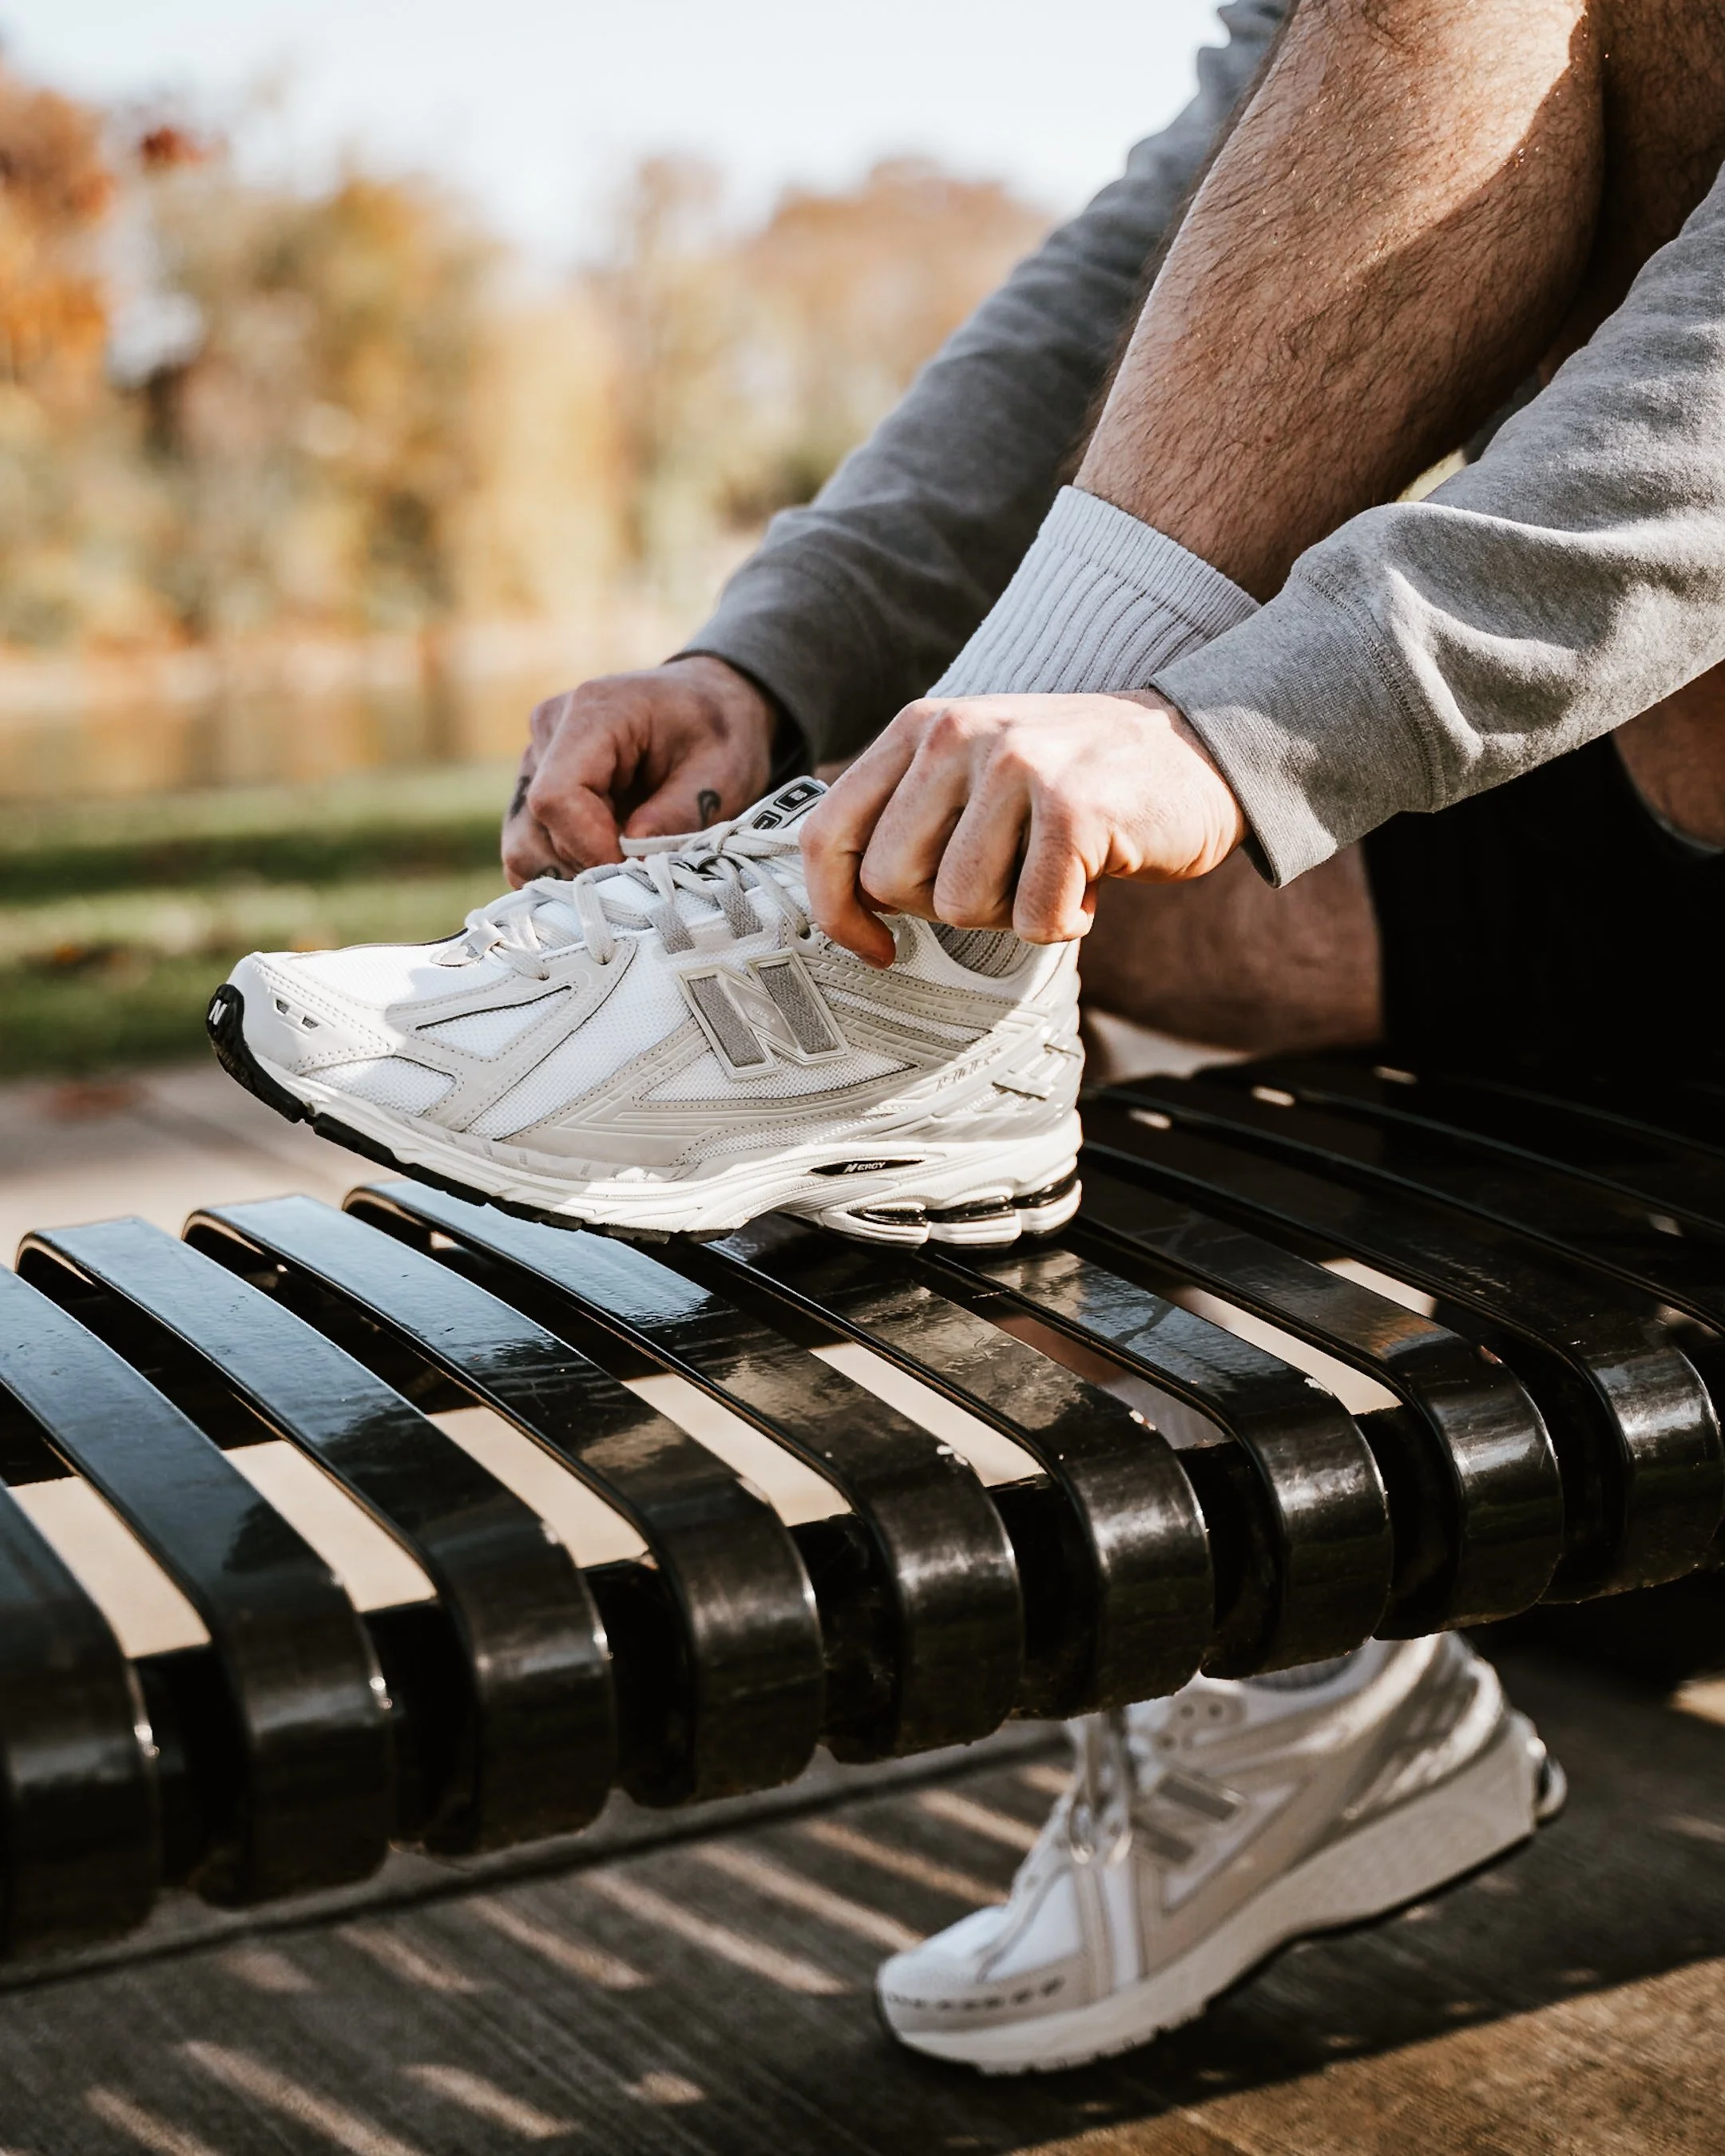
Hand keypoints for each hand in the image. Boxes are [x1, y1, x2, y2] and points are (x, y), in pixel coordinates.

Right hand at [502, 655, 777, 884]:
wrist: (707, 702)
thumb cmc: (719, 731)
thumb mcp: (723, 772)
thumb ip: (679, 814)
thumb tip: (631, 855)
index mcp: (595, 713)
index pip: (557, 797)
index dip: (590, 848)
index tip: (636, 869)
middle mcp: (549, 730)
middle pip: (538, 828)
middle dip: (591, 865)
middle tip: (644, 870)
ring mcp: (535, 758)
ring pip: (524, 846)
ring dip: (574, 872)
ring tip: (628, 862)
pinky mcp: (535, 785)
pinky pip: (528, 847)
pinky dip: (565, 869)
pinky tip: (608, 859)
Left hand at [799, 690, 1245, 966]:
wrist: (1200, 748)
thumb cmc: (1075, 784)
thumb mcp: (975, 772)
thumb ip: (909, 815)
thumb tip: (843, 904)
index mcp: (919, 727)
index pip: (829, 835)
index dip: (838, 911)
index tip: (875, 947)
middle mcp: (957, 734)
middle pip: (894, 883)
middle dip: (948, 909)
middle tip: (1007, 882)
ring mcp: (1016, 765)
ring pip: (962, 906)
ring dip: (1012, 914)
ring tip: (1053, 873)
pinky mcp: (1074, 808)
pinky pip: (1034, 918)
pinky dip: (1066, 922)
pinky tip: (1092, 882)